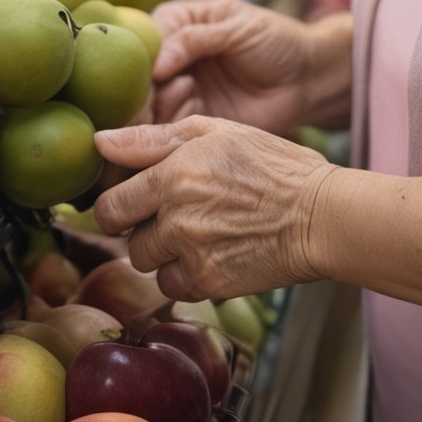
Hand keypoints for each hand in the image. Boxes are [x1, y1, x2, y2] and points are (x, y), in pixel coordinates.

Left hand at [92, 117, 336, 302]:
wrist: (322, 215)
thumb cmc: (274, 165)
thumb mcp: (218, 132)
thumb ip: (153, 138)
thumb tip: (99, 141)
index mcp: (174, 173)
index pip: (109, 205)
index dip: (116, 206)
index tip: (131, 204)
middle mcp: (176, 216)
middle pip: (125, 238)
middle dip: (140, 229)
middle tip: (170, 216)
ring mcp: (193, 254)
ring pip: (148, 265)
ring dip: (165, 254)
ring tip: (201, 232)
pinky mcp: (210, 284)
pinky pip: (176, 288)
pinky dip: (188, 275)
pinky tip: (215, 253)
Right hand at [149, 0, 320, 135]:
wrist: (308, 80)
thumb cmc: (278, 41)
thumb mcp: (239, 28)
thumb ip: (197, 39)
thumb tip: (157, 63)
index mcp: (179, 23)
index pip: (146, 42)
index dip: (140, 61)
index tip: (146, 79)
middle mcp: (173, 57)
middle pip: (141, 79)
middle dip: (140, 95)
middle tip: (145, 110)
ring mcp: (180, 90)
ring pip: (149, 107)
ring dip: (153, 114)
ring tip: (177, 104)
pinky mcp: (192, 120)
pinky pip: (167, 130)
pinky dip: (168, 133)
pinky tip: (181, 127)